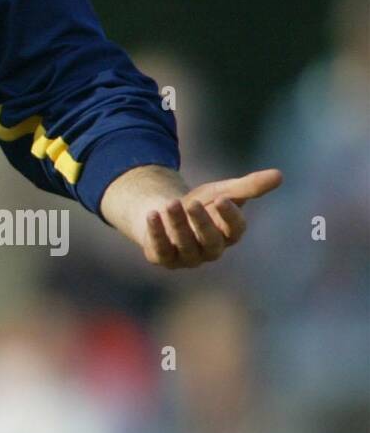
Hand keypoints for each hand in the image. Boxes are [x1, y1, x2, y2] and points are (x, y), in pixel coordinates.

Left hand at [101, 165, 282, 268]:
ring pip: (184, 244)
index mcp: (228, 235)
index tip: (222, 199)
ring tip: (171, 203)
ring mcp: (186, 257)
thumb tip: (280, 175)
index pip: (235, 230)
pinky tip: (152, 215)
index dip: (229, 216)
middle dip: (201, 223)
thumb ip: (249, 187)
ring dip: (177, 224)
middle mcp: (210, 250)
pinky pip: (160, 249)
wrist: (164, 212)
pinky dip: (156, 233)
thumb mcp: (222, 192)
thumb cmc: (201, 204)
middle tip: (192, 203)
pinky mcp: (163, 257)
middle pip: (210, 240)